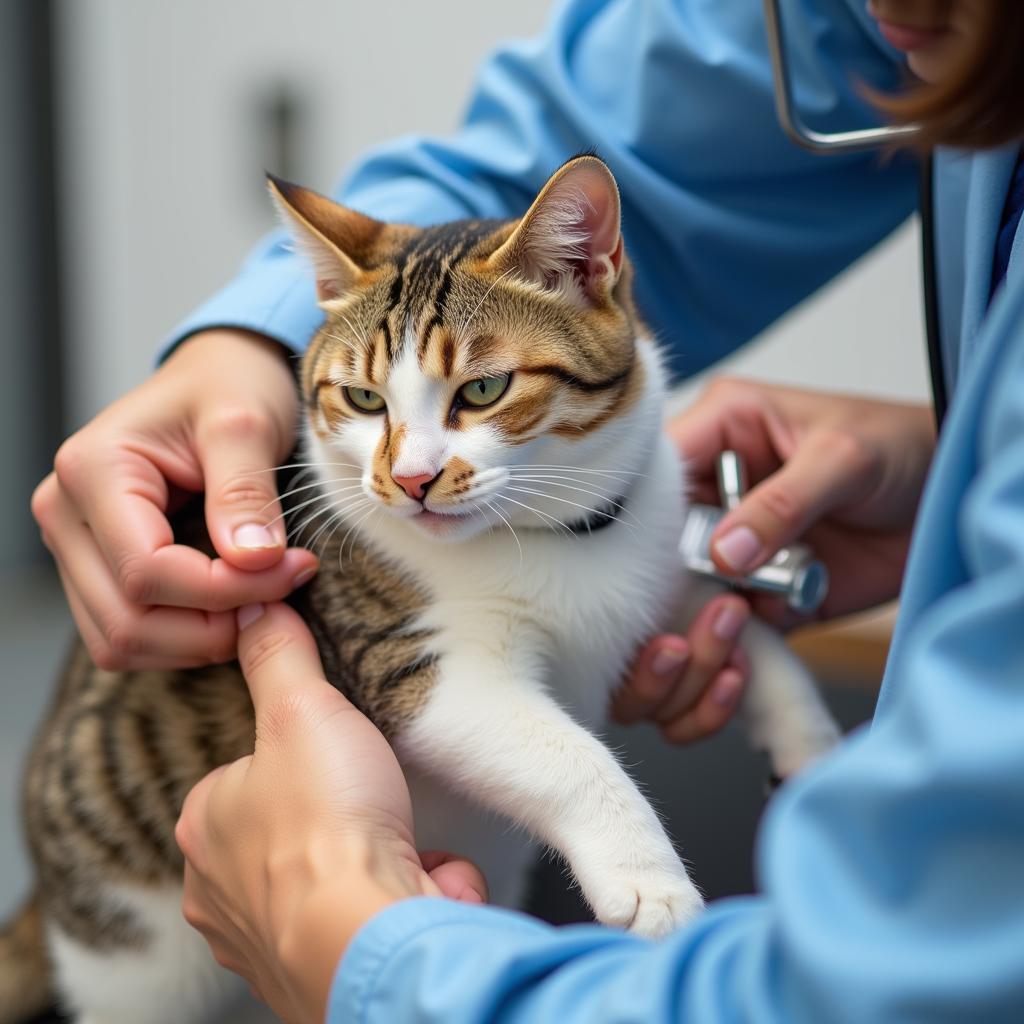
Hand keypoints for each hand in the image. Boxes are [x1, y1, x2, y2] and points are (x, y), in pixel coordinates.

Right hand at [31, 329, 318, 668]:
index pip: (146, 572)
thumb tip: (252, 560)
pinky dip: (184, 637)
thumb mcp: (246, 423)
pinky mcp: (97, 568)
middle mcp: (66, 513)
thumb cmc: (229, 385)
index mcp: (92, 471)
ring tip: (262, 600)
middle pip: (127, 621)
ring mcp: (76, 546)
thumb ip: (245, 491)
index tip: (293, 569)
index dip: (226, 589)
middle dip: (214, 625)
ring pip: (120, 642)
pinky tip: (233, 606)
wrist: (217, 376)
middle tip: (284, 594)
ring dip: (198, 641)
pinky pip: (128, 633)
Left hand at [176, 603, 485, 1023]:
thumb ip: (278, 657)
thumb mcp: (302, 710)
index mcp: (205, 829)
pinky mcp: (322, 975)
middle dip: (338, 811)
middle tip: (368, 793)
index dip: (296, 755)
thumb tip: (254, 609)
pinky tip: (423, 873)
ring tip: (396, 835)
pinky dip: (403, 888)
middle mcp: (221, 895)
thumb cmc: (327, 823)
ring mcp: (269, 943)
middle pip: (290, 828)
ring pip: (330, 876)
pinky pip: (368, 915)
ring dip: (372, 853)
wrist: (373, 932)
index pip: (244, 775)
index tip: (332, 750)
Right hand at [616, 377, 935, 742]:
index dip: (631, 522)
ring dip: (688, 645)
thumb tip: (725, 555)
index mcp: (712, 438)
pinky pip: (713, 649)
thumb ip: (782, 502)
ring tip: (735, 638)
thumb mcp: (843, 457)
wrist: (952, 500)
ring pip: (666, 615)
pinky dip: (715, 674)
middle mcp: (705, 502)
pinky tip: (739, 674)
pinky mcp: (753, 607)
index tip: (642, 562)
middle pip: (639, 560)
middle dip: (661, 598)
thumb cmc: (896, 448)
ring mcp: (724, 560)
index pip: (641, 479)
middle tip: (713, 606)